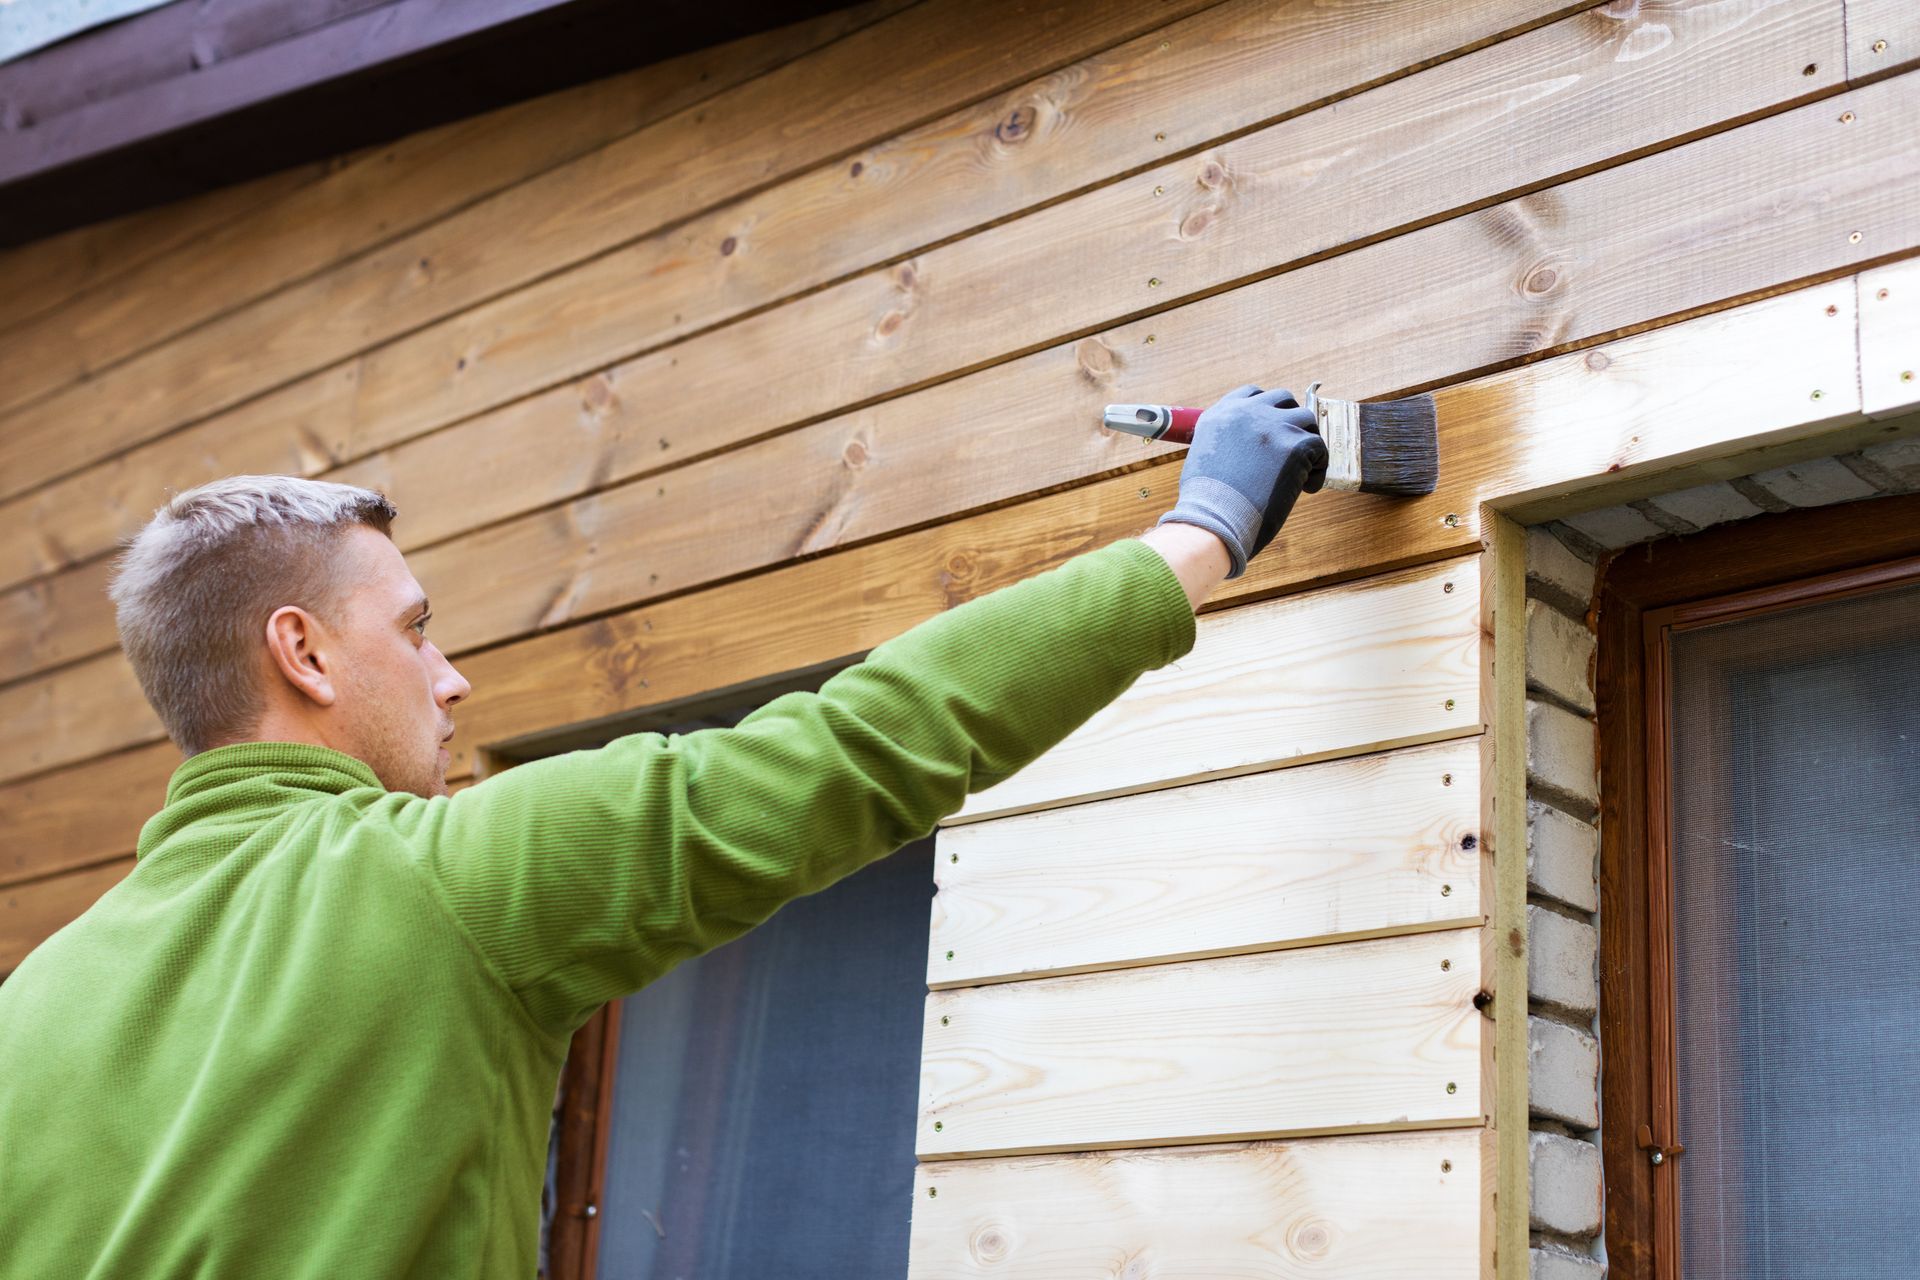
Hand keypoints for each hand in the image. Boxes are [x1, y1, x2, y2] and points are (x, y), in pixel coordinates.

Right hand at [1156, 385, 1328, 577]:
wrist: (1216, 520)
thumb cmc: (1207, 505)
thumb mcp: (1203, 460)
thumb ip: (1224, 444)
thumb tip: (1243, 452)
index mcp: (1220, 415)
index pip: (1252, 394)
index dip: (1267, 410)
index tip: (1273, 430)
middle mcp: (1246, 412)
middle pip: (1283, 399)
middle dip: (1291, 421)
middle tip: (1291, 449)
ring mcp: (1272, 425)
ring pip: (1306, 419)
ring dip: (1307, 442)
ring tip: (1302, 470)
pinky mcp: (1295, 444)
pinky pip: (1320, 447)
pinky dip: (1318, 469)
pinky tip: (1306, 488)